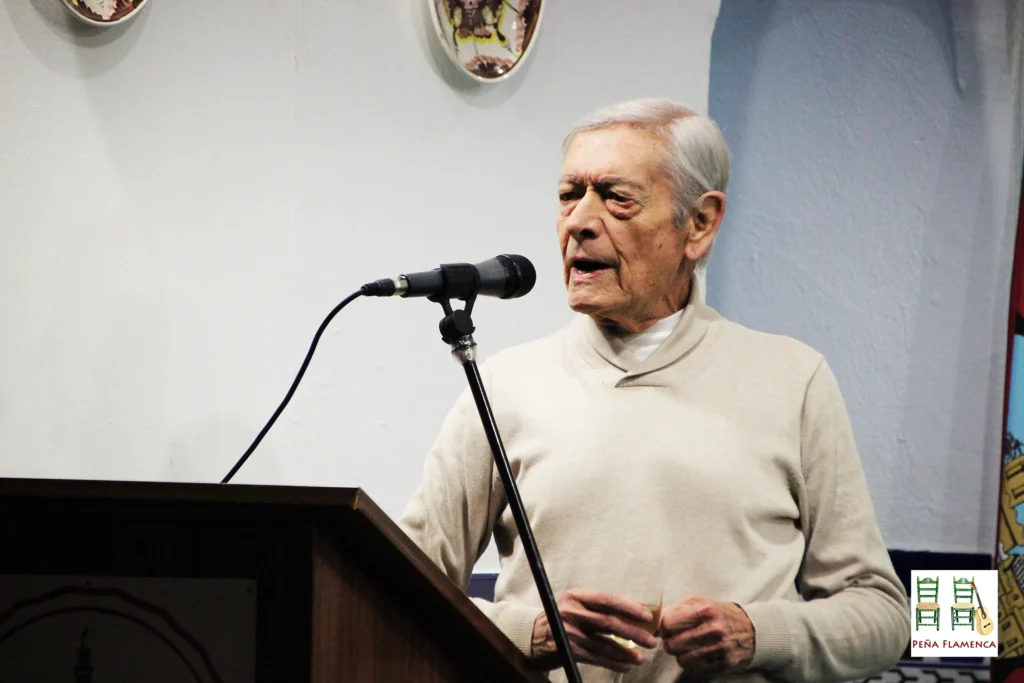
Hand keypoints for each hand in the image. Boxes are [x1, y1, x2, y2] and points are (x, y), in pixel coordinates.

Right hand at [531, 589, 658, 673]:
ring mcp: (569, 633)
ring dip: (626, 652)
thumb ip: (603, 604)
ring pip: (605, 644)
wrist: (535, 636)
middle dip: (634, 633)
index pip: (607, 599)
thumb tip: (637, 604)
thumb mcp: (579, 604)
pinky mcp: (569, 651)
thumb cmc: (564, 617)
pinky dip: (614, 663)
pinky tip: (626, 665)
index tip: (647, 617)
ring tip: (641, 657)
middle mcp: (571, 612)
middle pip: (608, 622)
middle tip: (651, 641)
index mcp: (576, 596)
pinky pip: (597, 658)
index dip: (630, 608)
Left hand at [659, 596, 754, 678]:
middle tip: (675, 640)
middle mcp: (714, 629)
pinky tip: (698, 657)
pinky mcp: (726, 664)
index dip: (663, 628)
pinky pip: (697, 671)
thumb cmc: (718, 613)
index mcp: (705, 610)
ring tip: (688, 648)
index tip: (667, 629)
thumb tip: (654, 622)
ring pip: (683, 660)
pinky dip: (693, 666)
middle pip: (673, 645)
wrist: (752, 629)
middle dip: (670, 643)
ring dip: (681, 656)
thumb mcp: (699, 601)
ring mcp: (721, 648)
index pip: (669, 623)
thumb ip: (676, 608)